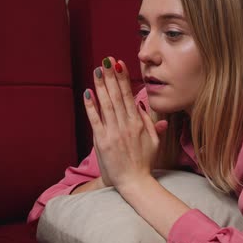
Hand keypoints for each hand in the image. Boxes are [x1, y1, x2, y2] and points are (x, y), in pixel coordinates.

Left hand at [84, 57, 166, 191]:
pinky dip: (91, 106)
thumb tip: (142, 105)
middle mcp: (126, 125)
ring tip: (97, 70)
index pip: (129, 95)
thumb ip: (149, 122)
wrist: (134, 182)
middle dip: (111, 76)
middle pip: (117, 96)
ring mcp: (113, 133)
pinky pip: (95, 120)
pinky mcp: (102, 141)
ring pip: (106, 104)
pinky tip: (88, 92)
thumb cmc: (144, 163)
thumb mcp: (154, 142)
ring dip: (101, 85)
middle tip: (106, 60)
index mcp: (138, 124)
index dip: (123, 78)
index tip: (119, 64)